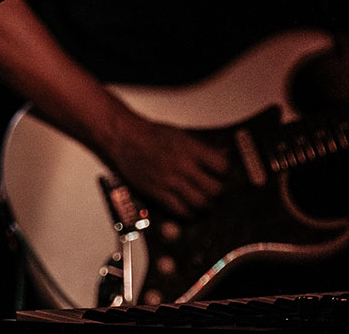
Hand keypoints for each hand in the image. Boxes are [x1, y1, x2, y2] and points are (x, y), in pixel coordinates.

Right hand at [99, 114, 229, 218]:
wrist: (124, 138)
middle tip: (215, 190)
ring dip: (205, 204)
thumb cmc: (150, 134)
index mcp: (190, 149)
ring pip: (200, 203)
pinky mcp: (158, 193)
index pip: (221, 166)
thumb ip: (202, 148)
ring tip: (204, 200)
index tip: (222, 173)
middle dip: (218, 191)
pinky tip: (189, 208)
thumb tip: (222, 154)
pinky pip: (180, 211)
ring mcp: (170, 181)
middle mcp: (182, 166)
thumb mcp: (181, 134)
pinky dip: (188, 213)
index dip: (224, 171)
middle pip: (213, 189)